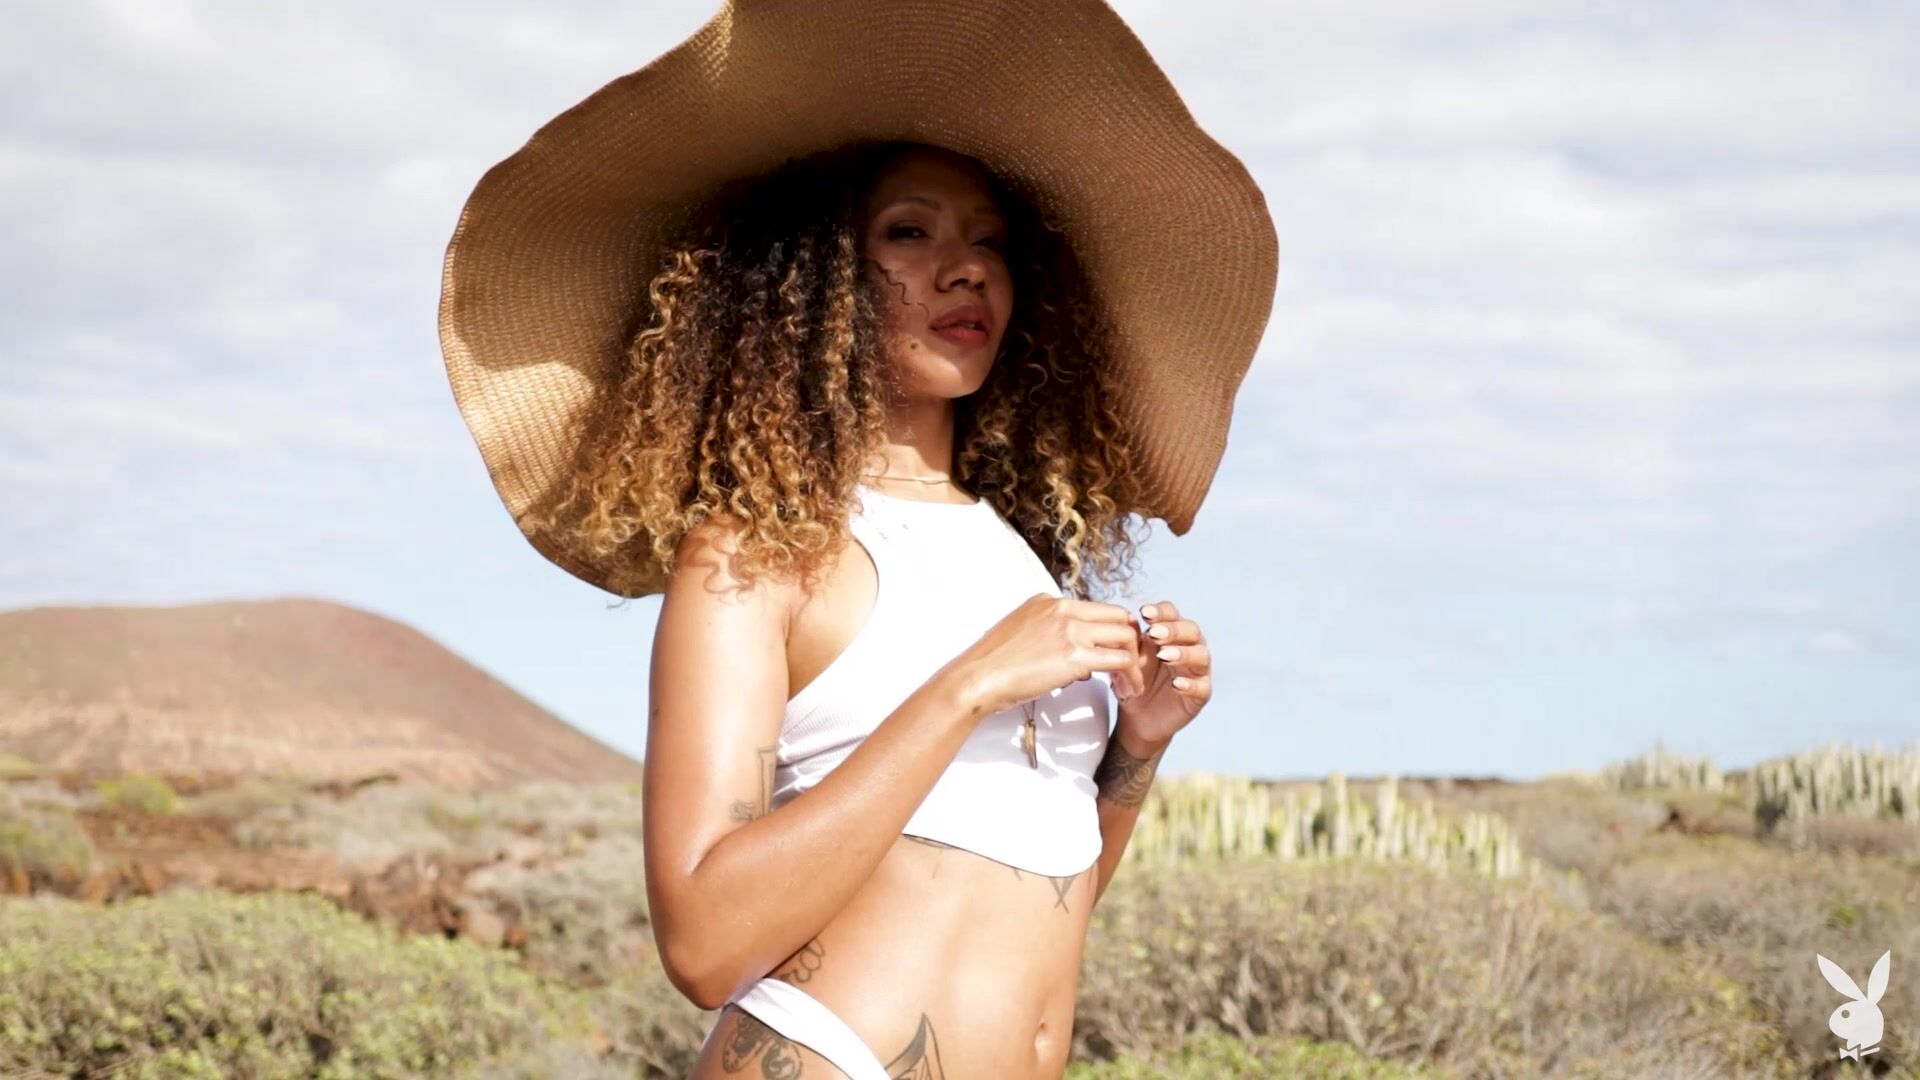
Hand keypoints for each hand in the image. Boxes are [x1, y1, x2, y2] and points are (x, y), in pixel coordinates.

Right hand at [948, 594, 1142, 718]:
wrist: (978, 677)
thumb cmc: (993, 665)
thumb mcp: (1021, 633)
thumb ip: (1049, 635)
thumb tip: (1077, 658)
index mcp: (1049, 601)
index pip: (1098, 608)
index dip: (1113, 629)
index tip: (1115, 649)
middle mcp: (1063, 609)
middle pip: (1119, 617)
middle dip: (1131, 641)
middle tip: (1131, 665)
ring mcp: (1070, 630)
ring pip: (1125, 637)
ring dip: (1134, 660)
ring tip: (1131, 682)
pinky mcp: (1075, 655)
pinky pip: (1120, 661)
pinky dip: (1130, 676)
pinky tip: (1128, 690)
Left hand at [1111, 600, 1211, 744]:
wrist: (1137, 716)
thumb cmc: (1135, 680)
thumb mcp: (1129, 659)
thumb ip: (1131, 641)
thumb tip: (1127, 619)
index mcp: (1171, 633)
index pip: (1172, 614)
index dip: (1161, 611)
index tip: (1144, 613)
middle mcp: (1189, 647)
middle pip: (1191, 630)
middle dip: (1173, 630)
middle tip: (1154, 634)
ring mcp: (1197, 670)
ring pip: (1201, 655)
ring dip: (1183, 653)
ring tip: (1164, 656)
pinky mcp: (1201, 694)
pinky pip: (1202, 687)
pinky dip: (1189, 684)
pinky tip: (1175, 684)